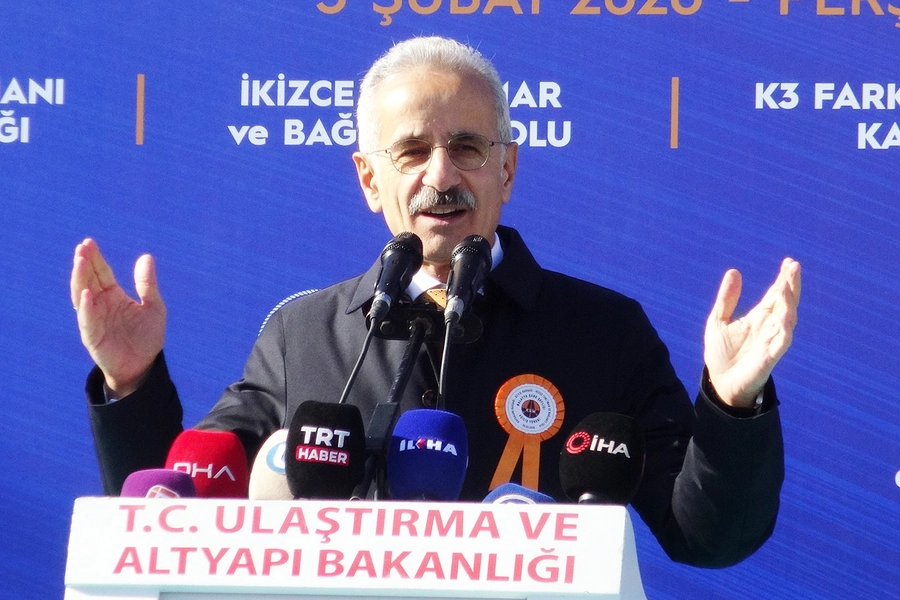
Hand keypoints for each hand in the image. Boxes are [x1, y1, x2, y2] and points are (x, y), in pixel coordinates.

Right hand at [70, 238, 165, 396]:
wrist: (143, 366)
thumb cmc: (147, 337)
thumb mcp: (153, 307)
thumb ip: (147, 284)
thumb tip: (146, 256)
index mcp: (114, 296)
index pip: (102, 273)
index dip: (96, 258)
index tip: (89, 242)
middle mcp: (100, 305)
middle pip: (89, 279)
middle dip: (85, 264)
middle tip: (82, 247)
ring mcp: (94, 319)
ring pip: (82, 295)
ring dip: (80, 279)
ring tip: (81, 262)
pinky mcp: (92, 336)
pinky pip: (87, 319)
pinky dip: (86, 306)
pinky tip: (87, 293)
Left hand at [704, 258, 800, 407]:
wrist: (719, 383)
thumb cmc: (721, 354)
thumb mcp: (718, 321)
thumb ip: (727, 298)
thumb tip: (734, 271)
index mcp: (759, 318)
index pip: (775, 295)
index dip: (782, 279)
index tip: (789, 262)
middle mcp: (769, 327)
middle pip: (785, 302)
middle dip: (791, 285)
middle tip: (794, 266)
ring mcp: (771, 341)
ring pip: (787, 319)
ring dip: (789, 302)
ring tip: (787, 284)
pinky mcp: (770, 357)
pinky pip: (783, 341)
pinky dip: (786, 327)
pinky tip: (787, 315)